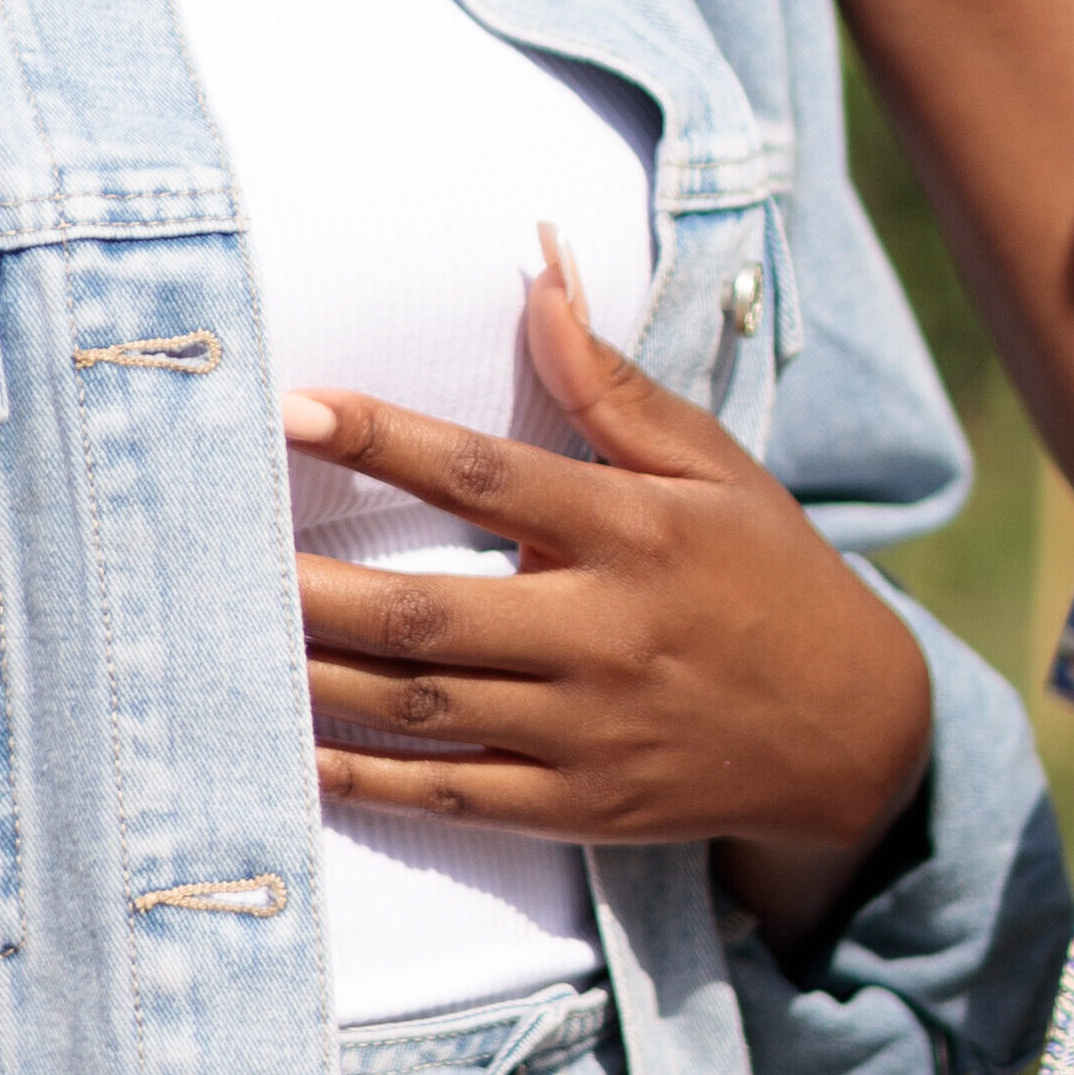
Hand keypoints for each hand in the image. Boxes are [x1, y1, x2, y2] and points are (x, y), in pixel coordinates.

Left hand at [286, 232, 933, 894]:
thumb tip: (538, 268)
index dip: (384, 439)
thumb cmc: (769, 573)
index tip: (294, 407)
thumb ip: (609, 381)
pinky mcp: (577, 806)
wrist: (853, 733)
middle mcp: (604, 634)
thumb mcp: (711, 465)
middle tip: (220, 552)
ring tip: (226, 638)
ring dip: (314, 677)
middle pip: (427, 612)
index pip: (487, 474)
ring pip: (421, 708)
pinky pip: (449, 797)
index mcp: (635, 532)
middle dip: (312, 586)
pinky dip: (363, 779)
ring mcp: (587, 731)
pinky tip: (291, 749)